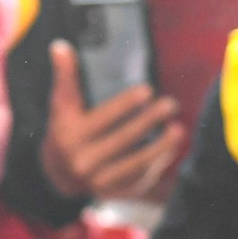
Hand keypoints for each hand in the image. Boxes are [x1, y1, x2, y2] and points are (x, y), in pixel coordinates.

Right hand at [41, 42, 184, 200]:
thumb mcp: (61, 106)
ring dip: (160, 147)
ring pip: (135, 164)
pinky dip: (158, 162)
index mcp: (70, 138)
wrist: (59, 175)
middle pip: (122, 141)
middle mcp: (83, 163)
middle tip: (170, 103)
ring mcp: (99, 182)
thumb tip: (60, 46)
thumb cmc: (66, 130)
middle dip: (149, 121)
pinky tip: (172, 146)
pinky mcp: (115, 192)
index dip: (125, 105)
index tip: (147, 90)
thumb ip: (65, 77)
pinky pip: (141, 178)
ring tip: (178, 128)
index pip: (102, 119)